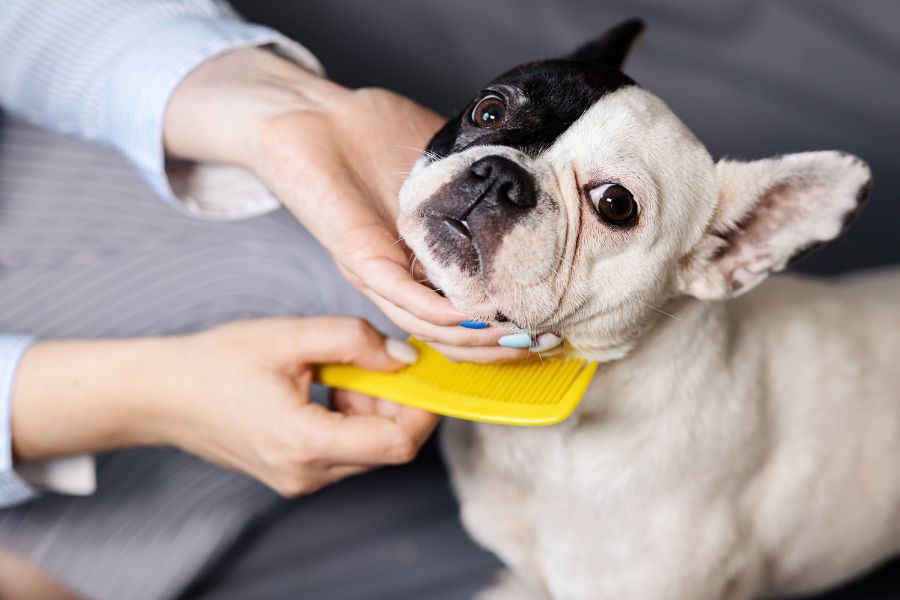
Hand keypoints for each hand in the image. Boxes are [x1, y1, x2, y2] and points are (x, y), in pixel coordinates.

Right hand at [12, 318, 437, 496]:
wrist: (162, 396)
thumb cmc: (217, 363)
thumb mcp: (289, 337)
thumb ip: (353, 340)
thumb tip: (405, 356)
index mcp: (305, 443)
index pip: (396, 444)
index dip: (422, 408)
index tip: (423, 371)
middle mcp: (307, 474)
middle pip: (387, 449)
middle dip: (396, 402)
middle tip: (376, 360)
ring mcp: (300, 480)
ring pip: (368, 451)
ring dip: (373, 410)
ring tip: (340, 371)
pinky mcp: (295, 475)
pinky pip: (345, 452)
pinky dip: (352, 419)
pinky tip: (327, 387)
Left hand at [165, 48, 534, 362]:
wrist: (310, 112)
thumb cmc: (373, 134)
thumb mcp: (443, 164)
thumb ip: (479, 184)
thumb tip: (536, 189)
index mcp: (423, 261)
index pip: (466, 313)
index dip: (506, 327)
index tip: (554, 324)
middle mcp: (402, 276)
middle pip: (450, 334)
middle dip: (498, 346)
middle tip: (545, 341)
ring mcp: (379, 271)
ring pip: (427, 326)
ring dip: (474, 338)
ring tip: (516, 336)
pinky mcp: (358, 255)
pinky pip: (399, 295)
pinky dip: (435, 312)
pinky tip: (469, 314)